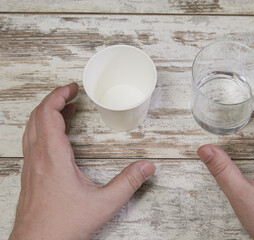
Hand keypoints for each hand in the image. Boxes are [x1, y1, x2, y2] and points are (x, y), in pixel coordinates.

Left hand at [9, 83, 154, 239]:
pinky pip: (33, 142)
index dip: (58, 96)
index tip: (73, 88)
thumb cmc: (61, 228)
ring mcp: (31, 166)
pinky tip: (58, 137)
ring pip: (32, 129)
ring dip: (47, 114)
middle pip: (37, 117)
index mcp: (52, 157)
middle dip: (54, 100)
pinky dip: (44, 129)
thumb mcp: (103, 204)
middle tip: (71, 94)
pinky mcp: (31, 175)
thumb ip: (128, 183)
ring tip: (66, 110)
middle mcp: (37, 158)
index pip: (47, 114)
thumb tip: (146, 167)